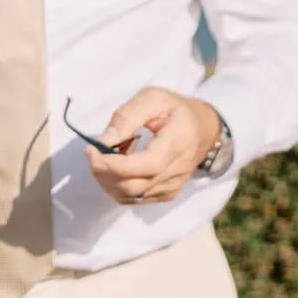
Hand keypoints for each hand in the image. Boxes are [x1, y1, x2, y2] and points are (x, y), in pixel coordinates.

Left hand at [85, 89, 221, 206]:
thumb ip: (127, 117)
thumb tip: (103, 141)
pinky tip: (118, 169)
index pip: (148, 165)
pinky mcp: (166, 193)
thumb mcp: (153, 98)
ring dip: (107, 180)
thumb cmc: (176, 110)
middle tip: (93, 152)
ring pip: (130, 196)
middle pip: (134, 186)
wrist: (204, 129)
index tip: (92, 151)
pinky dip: (117, 186)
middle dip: (104, 172)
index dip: (115, 165)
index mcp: (178, 143)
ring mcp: (173, 186)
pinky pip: (134, 198)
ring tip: (106, 158)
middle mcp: (178, 170)